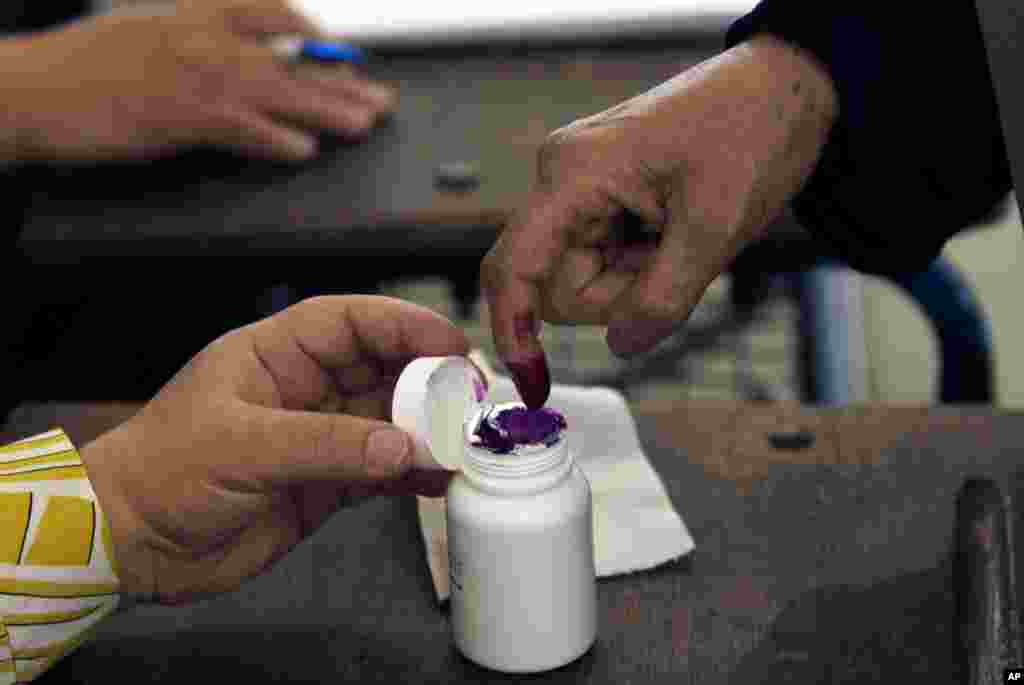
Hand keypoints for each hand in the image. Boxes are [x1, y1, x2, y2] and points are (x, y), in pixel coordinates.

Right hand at [4, 0, 396, 161]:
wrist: (32, 88)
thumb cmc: (86, 67)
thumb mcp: (148, 35)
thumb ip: (201, 42)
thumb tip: (248, 59)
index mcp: (194, 13)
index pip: (270, 11)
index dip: (313, 33)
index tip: (343, 51)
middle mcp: (202, 37)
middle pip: (288, 58)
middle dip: (340, 79)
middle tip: (379, 98)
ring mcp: (192, 74)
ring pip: (276, 91)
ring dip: (325, 109)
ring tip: (363, 122)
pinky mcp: (179, 114)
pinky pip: (241, 126)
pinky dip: (274, 139)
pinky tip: (304, 150)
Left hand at [79, 296, 466, 604]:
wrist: (134, 545)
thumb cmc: (164, 472)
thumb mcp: (242, 446)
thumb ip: (325, 445)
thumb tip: (399, 446)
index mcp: (276, 354)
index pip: (350, 322)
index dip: (403, 325)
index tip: (450, 344)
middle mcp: (305, 389)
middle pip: (383, 369)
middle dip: (429, 381)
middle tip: (470, 401)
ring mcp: (320, 437)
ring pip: (391, 421)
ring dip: (428, 431)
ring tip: (464, 444)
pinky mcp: (328, 484)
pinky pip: (383, 470)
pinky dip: (414, 473)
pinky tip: (440, 479)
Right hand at [480, 35, 836, 406]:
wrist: (784, 88)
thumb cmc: (752, 132)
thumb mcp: (716, 228)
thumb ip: (663, 298)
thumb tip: (621, 348)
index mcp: (574, 175)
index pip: (512, 267)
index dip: (512, 330)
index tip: (533, 384)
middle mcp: (563, 179)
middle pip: (556, 285)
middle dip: (616, 296)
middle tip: (675, 260)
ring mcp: (579, 188)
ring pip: (582, 278)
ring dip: (634, 280)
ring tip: (683, 235)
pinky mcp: (600, 196)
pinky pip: (603, 258)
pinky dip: (640, 264)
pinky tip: (674, 230)